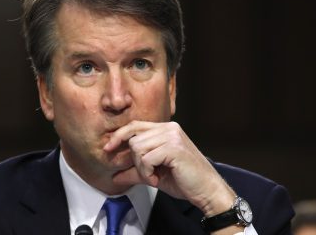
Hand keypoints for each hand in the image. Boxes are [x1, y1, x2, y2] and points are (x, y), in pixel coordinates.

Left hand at [104, 120, 235, 215]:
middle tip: (147, 174)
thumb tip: (115, 176)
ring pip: (138, 147)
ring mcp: (172, 136)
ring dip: (142, 168)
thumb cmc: (184, 180)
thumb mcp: (154, 174)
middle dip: (134, 160)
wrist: (207, 190)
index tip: (108, 148)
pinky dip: (147, 173)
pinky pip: (146, 158)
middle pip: (134, 138)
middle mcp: (169, 128)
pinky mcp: (174, 147)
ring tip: (154, 176)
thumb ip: (135, 171)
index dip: (119, 135)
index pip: (135, 125)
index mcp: (166, 129)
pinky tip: (158, 179)